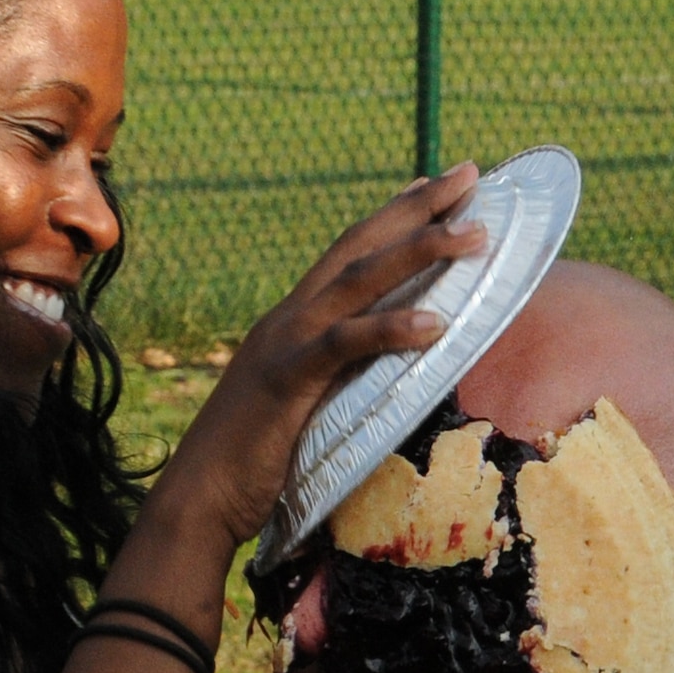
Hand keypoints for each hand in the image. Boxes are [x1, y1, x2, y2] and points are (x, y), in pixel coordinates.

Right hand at [153, 162, 487, 550]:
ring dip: (420, 251)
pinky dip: (390, 329)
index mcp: (295, 320)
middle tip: (469, 173)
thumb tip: (389, 376)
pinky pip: (343, 346)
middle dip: (417, 207)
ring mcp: (285, 343)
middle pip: (360, 245)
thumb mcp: (309, 406)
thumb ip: (342, 380)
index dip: (394, 215)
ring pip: (358, 279)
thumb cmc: (255, 462)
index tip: (436, 184)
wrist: (198, 499)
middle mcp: (290, 317)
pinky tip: (435, 323)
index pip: (350, 252)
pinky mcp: (286, 380)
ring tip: (475, 235)